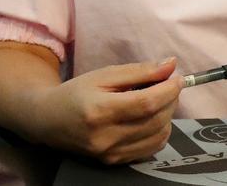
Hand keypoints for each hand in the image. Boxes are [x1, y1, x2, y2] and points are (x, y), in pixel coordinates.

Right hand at [38, 57, 180, 163]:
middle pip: (155, 120)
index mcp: (100, 111)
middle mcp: (106, 137)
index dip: (168, 90)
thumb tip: (171, 65)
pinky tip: (150, 117)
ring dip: (168, 115)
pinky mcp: (114, 161)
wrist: (48, 121)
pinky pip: (151, 148)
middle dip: (170, 100)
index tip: (178, 77)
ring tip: (158, 100)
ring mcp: (110, 153)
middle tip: (168, 85)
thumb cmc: (76, 93)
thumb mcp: (104, 75)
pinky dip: (159, 131)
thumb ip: (139, 71)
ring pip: (158, 136)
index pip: (146, 103)